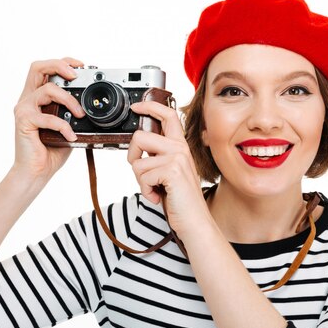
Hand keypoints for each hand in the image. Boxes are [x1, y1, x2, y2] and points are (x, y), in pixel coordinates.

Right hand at [12, 58, 85, 181]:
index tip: (80, 66)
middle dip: (59, 66)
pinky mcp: (24, 121)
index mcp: (36, 97)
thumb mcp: (67, 126)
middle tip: (76, 76)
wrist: (37, 171)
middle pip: (37, 68)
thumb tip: (91, 105)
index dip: (62, 62)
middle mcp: (27, 99)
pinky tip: (71, 135)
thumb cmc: (51, 150)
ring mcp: (24, 109)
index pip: (45, 69)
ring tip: (80, 113)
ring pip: (47, 90)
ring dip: (69, 100)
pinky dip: (63, 126)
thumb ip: (72, 112)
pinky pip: (48, 117)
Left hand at [127, 101, 210, 236]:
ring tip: (155, 189)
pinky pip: (143, 176)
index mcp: (180, 146)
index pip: (168, 115)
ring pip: (138, 162)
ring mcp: (177, 158)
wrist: (195, 221)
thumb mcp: (169, 172)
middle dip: (132, 156)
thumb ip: (159, 157)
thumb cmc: (180, 200)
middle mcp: (180, 148)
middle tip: (142, 173)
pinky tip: (158, 196)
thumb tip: (138, 147)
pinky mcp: (173, 171)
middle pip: (140, 136)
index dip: (150, 106)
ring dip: (141, 181)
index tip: (136, 106)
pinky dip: (146, 191)